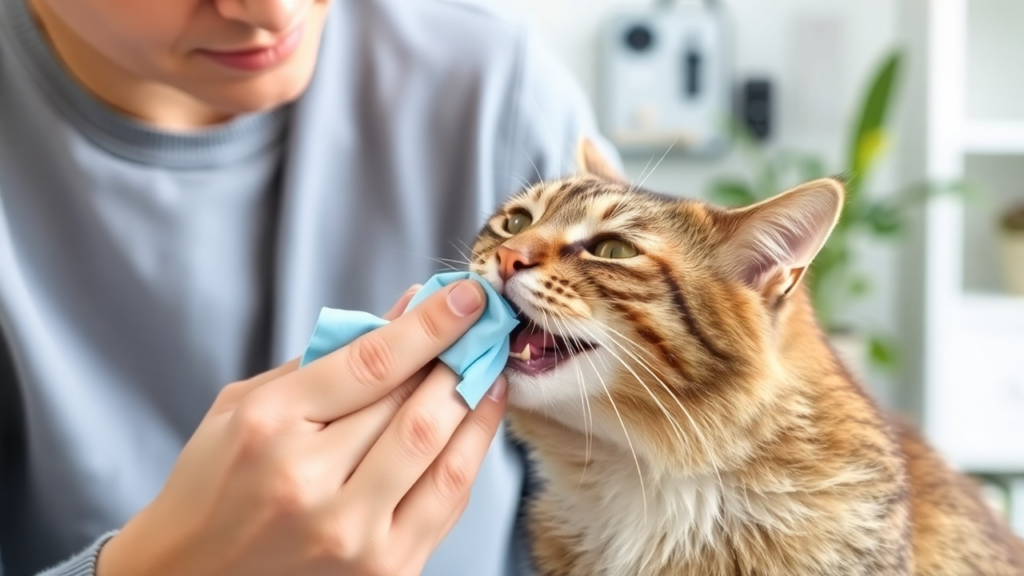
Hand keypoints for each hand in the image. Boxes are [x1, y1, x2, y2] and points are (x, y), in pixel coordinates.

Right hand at [96, 280, 507, 575]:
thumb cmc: (215, 483)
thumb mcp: (245, 404)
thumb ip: (324, 360)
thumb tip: (402, 312)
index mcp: (269, 426)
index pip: (371, 363)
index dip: (429, 326)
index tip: (466, 296)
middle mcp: (308, 481)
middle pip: (411, 406)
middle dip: (460, 357)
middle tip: (488, 326)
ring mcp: (348, 533)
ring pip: (438, 452)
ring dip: (475, 402)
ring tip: (492, 366)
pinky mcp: (382, 570)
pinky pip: (446, 501)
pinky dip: (470, 453)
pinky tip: (480, 419)